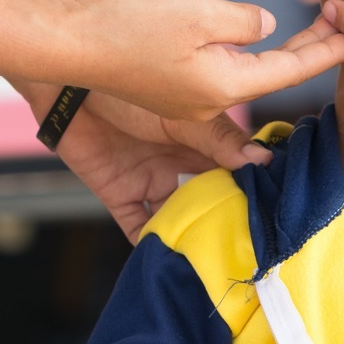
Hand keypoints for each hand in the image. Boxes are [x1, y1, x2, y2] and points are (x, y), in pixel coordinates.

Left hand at [55, 91, 272, 242]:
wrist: (71, 86)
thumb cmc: (132, 87)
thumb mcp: (185, 116)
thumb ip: (221, 140)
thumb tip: (264, 161)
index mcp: (207, 143)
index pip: (239, 171)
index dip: (254, 191)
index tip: (273, 213)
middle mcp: (185, 164)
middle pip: (212, 200)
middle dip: (225, 220)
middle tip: (245, 244)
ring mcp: (154, 181)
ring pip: (180, 217)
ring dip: (190, 236)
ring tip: (209, 257)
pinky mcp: (122, 195)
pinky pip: (138, 227)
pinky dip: (150, 244)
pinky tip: (166, 257)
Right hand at [70, 0, 343, 120]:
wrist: (67, 40)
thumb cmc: (127, 23)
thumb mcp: (196, 11)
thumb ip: (242, 21)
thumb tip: (268, 27)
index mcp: (227, 85)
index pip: (296, 69)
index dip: (332, 48)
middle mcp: (216, 101)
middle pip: (281, 74)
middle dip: (319, 50)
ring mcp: (194, 100)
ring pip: (258, 75)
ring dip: (291, 53)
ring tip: (323, 29)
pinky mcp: (176, 88)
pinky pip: (230, 72)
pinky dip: (258, 55)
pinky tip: (269, 41)